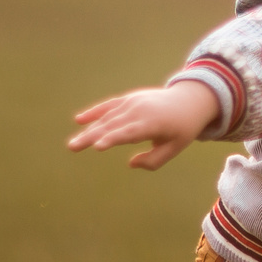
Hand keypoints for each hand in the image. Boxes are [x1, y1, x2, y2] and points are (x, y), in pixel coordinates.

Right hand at [67, 81, 220, 169]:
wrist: (189, 100)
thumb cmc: (182, 128)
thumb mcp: (175, 148)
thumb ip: (154, 160)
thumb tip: (130, 163)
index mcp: (153, 123)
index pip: (129, 132)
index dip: (113, 138)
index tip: (98, 146)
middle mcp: (140, 111)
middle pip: (112, 125)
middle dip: (92, 136)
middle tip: (72, 147)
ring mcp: (133, 102)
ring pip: (107, 117)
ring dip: (88, 129)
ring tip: (73, 144)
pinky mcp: (129, 99)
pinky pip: (109, 105)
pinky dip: (94, 112)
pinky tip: (79, 120)